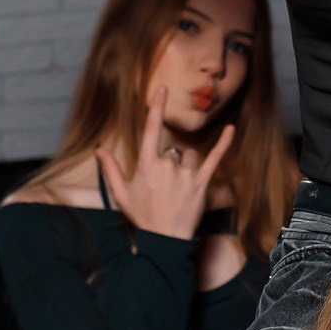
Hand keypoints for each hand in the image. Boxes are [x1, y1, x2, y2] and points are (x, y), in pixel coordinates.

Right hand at [96, 85, 233, 240]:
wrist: (164, 240)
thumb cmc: (142, 216)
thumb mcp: (121, 194)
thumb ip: (111, 169)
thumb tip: (99, 150)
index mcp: (147, 165)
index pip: (151, 130)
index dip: (157, 107)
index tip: (162, 89)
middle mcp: (168, 166)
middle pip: (172, 149)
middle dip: (169, 163)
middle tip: (164, 187)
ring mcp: (186, 174)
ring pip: (189, 155)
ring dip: (185, 165)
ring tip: (179, 187)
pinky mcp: (202, 183)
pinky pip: (214, 159)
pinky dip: (223, 144)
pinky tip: (230, 129)